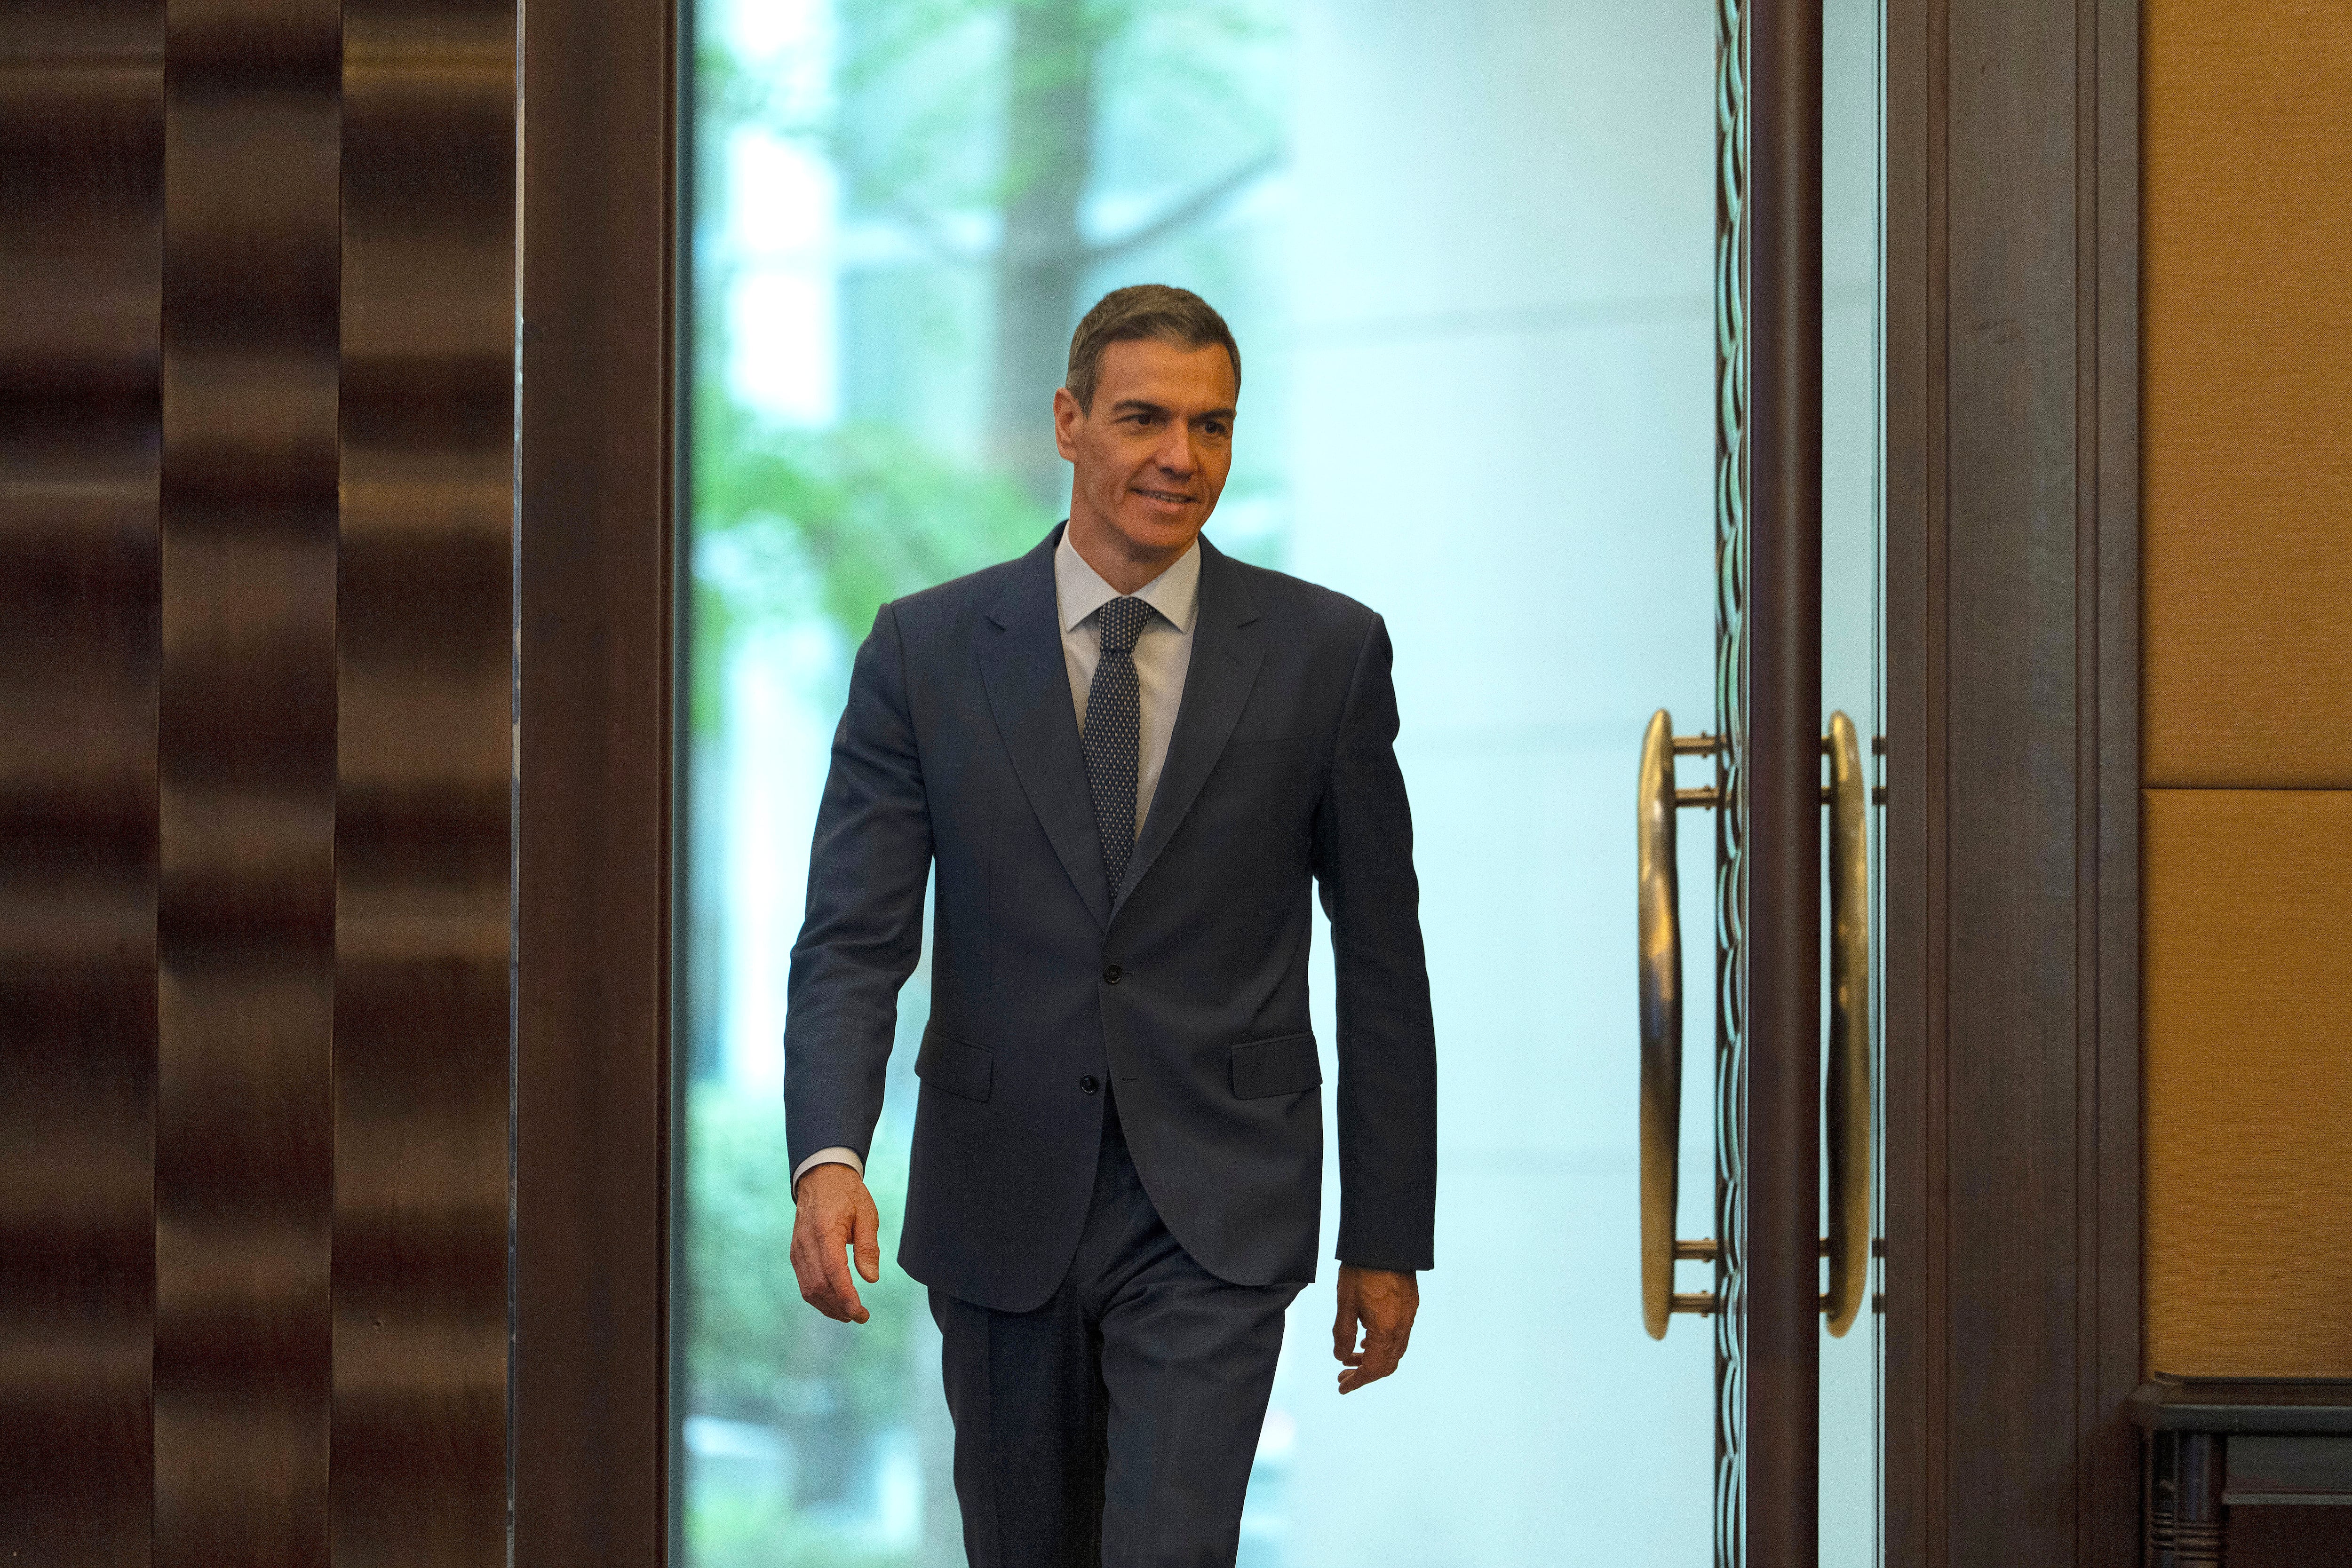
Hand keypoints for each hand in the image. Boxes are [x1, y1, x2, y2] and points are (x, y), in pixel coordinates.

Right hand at [791, 1163, 880, 1323]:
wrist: (820, 1178)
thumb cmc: (847, 1195)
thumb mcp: (866, 1214)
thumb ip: (868, 1247)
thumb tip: (871, 1279)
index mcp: (825, 1231)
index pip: (833, 1271)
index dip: (845, 1296)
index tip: (859, 1313)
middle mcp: (806, 1243)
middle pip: (819, 1285)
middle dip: (839, 1307)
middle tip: (861, 1317)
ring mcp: (797, 1250)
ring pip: (808, 1288)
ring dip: (828, 1306)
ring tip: (849, 1315)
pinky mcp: (795, 1254)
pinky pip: (804, 1282)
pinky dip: (818, 1297)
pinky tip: (834, 1303)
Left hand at [1332, 1263, 1417, 1393]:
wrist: (1385, 1241)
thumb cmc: (1362, 1270)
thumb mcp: (1345, 1303)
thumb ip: (1343, 1333)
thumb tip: (1340, 1357)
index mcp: (1386, 1330)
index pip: (1373, 1369)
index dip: (1357, 1381)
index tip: (1342, 1386)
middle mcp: (1402, 1327)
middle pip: (1387, 1364)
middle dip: (1364, 1373)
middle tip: (1343, 1375)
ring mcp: (1409, 1316)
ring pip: (1394, 1351)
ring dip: (1373, 1359)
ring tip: (1350, 1357)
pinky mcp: (1410, 1306)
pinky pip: (1399, 1336)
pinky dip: (1382, 1345)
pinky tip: (1367, 1340)